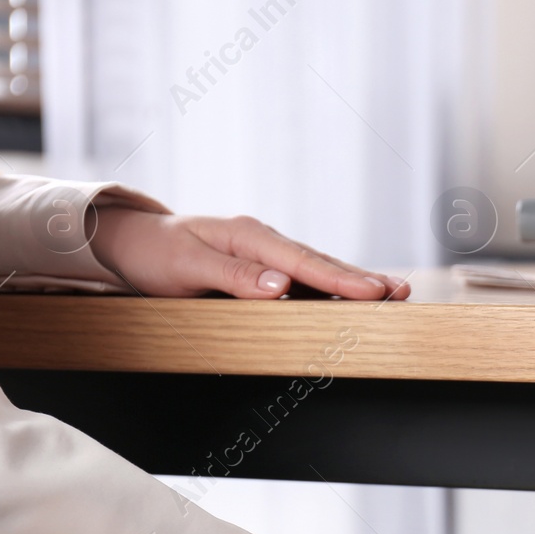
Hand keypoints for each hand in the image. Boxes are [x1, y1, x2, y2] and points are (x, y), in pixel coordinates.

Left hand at [89, 207, 410, 300]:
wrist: (134, 243)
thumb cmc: (157, 253)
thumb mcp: (186, 265)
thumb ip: (234, 275)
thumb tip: (282, 285)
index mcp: (250, 236)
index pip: (304, 263)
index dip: (341, 280)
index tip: (374, 292)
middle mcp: (264, 241)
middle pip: (321, 263)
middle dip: (363, 279)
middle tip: (401, 292)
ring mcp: (266, 254)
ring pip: (317, 270)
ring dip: (354, 282)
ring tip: (391, 293)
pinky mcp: (263, 268)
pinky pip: (304, 278)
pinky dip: (332, 287)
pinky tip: (352, 297)